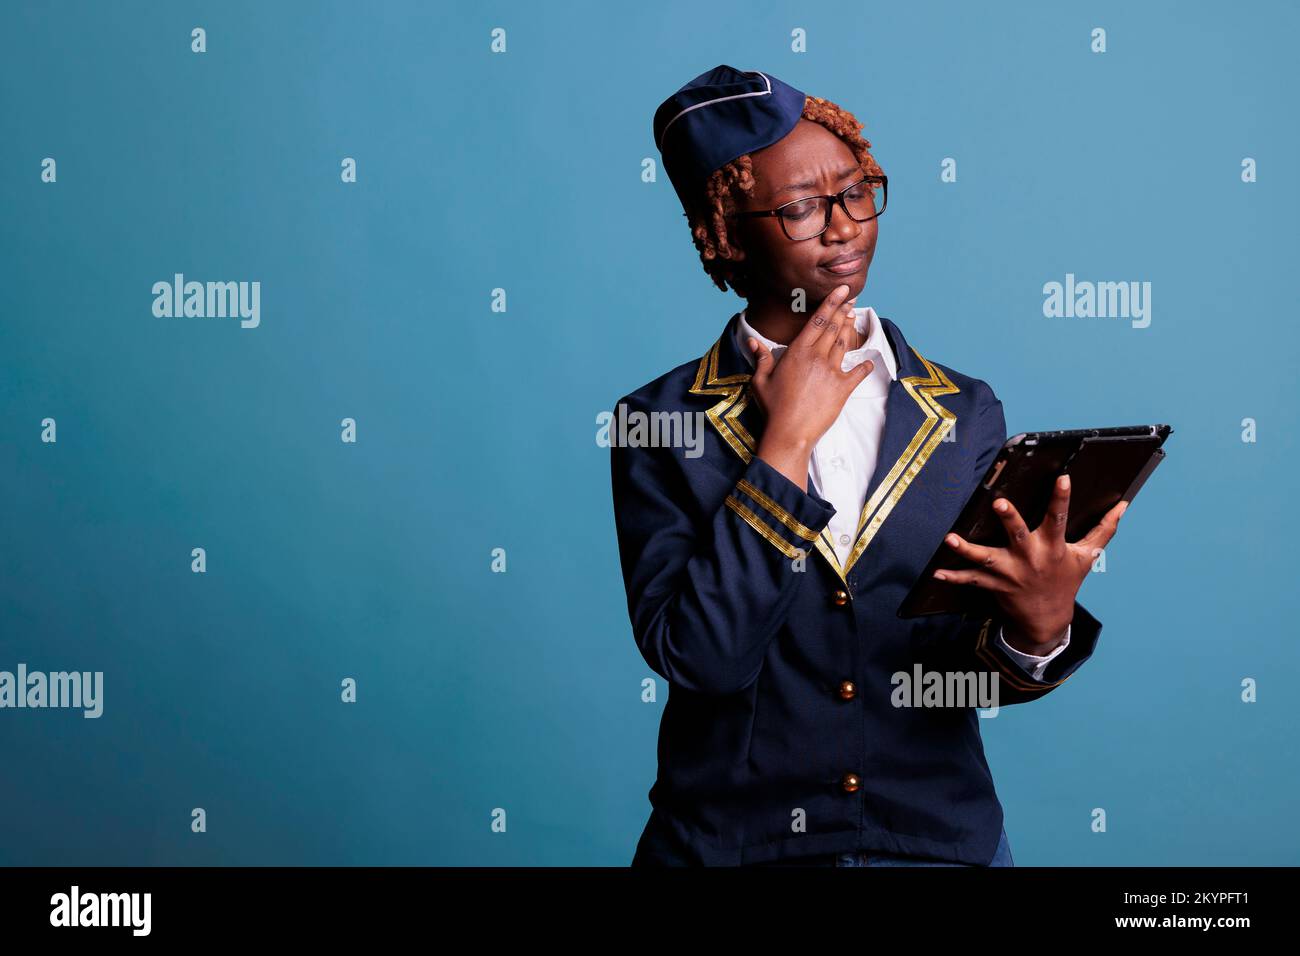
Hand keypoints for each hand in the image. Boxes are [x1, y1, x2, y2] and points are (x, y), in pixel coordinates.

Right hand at [749, 284, 873, 488]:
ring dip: (850, 329)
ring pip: (844, 344)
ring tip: (853, 318)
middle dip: (843, 311)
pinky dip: (864, 366)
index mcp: (797, 351)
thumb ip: (761, 358)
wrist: (789, 432)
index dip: (831, 303)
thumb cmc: (773, 407)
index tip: (841, 290)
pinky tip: (868, 361)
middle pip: (833, 327)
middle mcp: (817, 357)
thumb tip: (753, 341)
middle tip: (851, 299)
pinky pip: (858, 372)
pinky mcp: (842, 389)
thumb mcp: (760, 380)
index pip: (817, 320)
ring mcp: (832, 372)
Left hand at [933, 474, 1127, 652]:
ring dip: (967, 550)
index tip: (1062, 478)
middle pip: (1018, 535)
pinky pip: (970, 581)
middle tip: (999, 502)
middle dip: (1009, 519)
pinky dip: (953, 577)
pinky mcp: (994, 585)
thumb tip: (1124, 505)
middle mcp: (1030, 558)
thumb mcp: (1086, 557)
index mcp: (1052, 547)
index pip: (1058, 518)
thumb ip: (1103, 530)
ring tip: (950, 539)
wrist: (1047, 619)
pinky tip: (937, 573)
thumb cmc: (1065, 581)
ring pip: (986, 559)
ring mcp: (1010, 573)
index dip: (1061, 498)